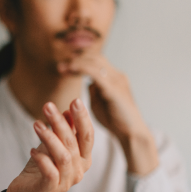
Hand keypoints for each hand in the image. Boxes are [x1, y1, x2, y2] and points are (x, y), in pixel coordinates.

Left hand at [1, 100, 92, 191]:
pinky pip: (49, 171)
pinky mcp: (51, 188)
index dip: (83, 118)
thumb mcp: (52, 146)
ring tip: (36, 124)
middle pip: (74, 142)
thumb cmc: (41, 168)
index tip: (75, 100)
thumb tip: (69, 110)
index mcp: (83, 159)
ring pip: (63, 155)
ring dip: (49, 137)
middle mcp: (79, 170)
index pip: (87, 136)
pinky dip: (41, 158)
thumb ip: (63, 131)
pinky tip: (32, 149)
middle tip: (48, 106)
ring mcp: (66, 181)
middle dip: (62, 123)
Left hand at [58, 55, 157, 174]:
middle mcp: (117, 76)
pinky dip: (82, 68)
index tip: (63, 67)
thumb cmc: (114, 120)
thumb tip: (87, 82)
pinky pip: (96, 73)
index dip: (80, 61)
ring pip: (95, 62)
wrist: (131, 133)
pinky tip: (71, 69)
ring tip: (62, 68)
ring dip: (76, 63)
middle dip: (76, 59)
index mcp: (114, 78)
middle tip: (60, 66)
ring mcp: (117, 81)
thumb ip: (94, 90)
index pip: (96, 62)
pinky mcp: (113, 90)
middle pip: (95, 58)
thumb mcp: (99, 103)